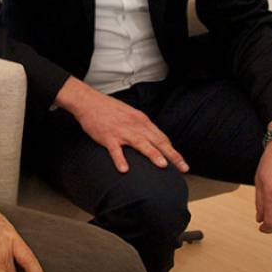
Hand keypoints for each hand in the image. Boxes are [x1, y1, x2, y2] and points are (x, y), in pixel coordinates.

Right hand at [55, 76, 188, 173]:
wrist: (88, 102)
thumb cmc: (108, 109)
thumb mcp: (130, 114)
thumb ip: (140, 126)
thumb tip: (151, 138)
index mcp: (141, 120)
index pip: (161, 137)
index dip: (172, 150)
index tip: (181, 162)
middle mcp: (134, 125)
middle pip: (157, 141)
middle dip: (172, 155)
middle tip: (183, 167)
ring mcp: (121, 131)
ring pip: (140, 143)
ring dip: (152, 154)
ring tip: (162, 165)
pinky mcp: (107, 136)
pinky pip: (115, 149)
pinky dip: (120, 159)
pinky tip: (124, 169)